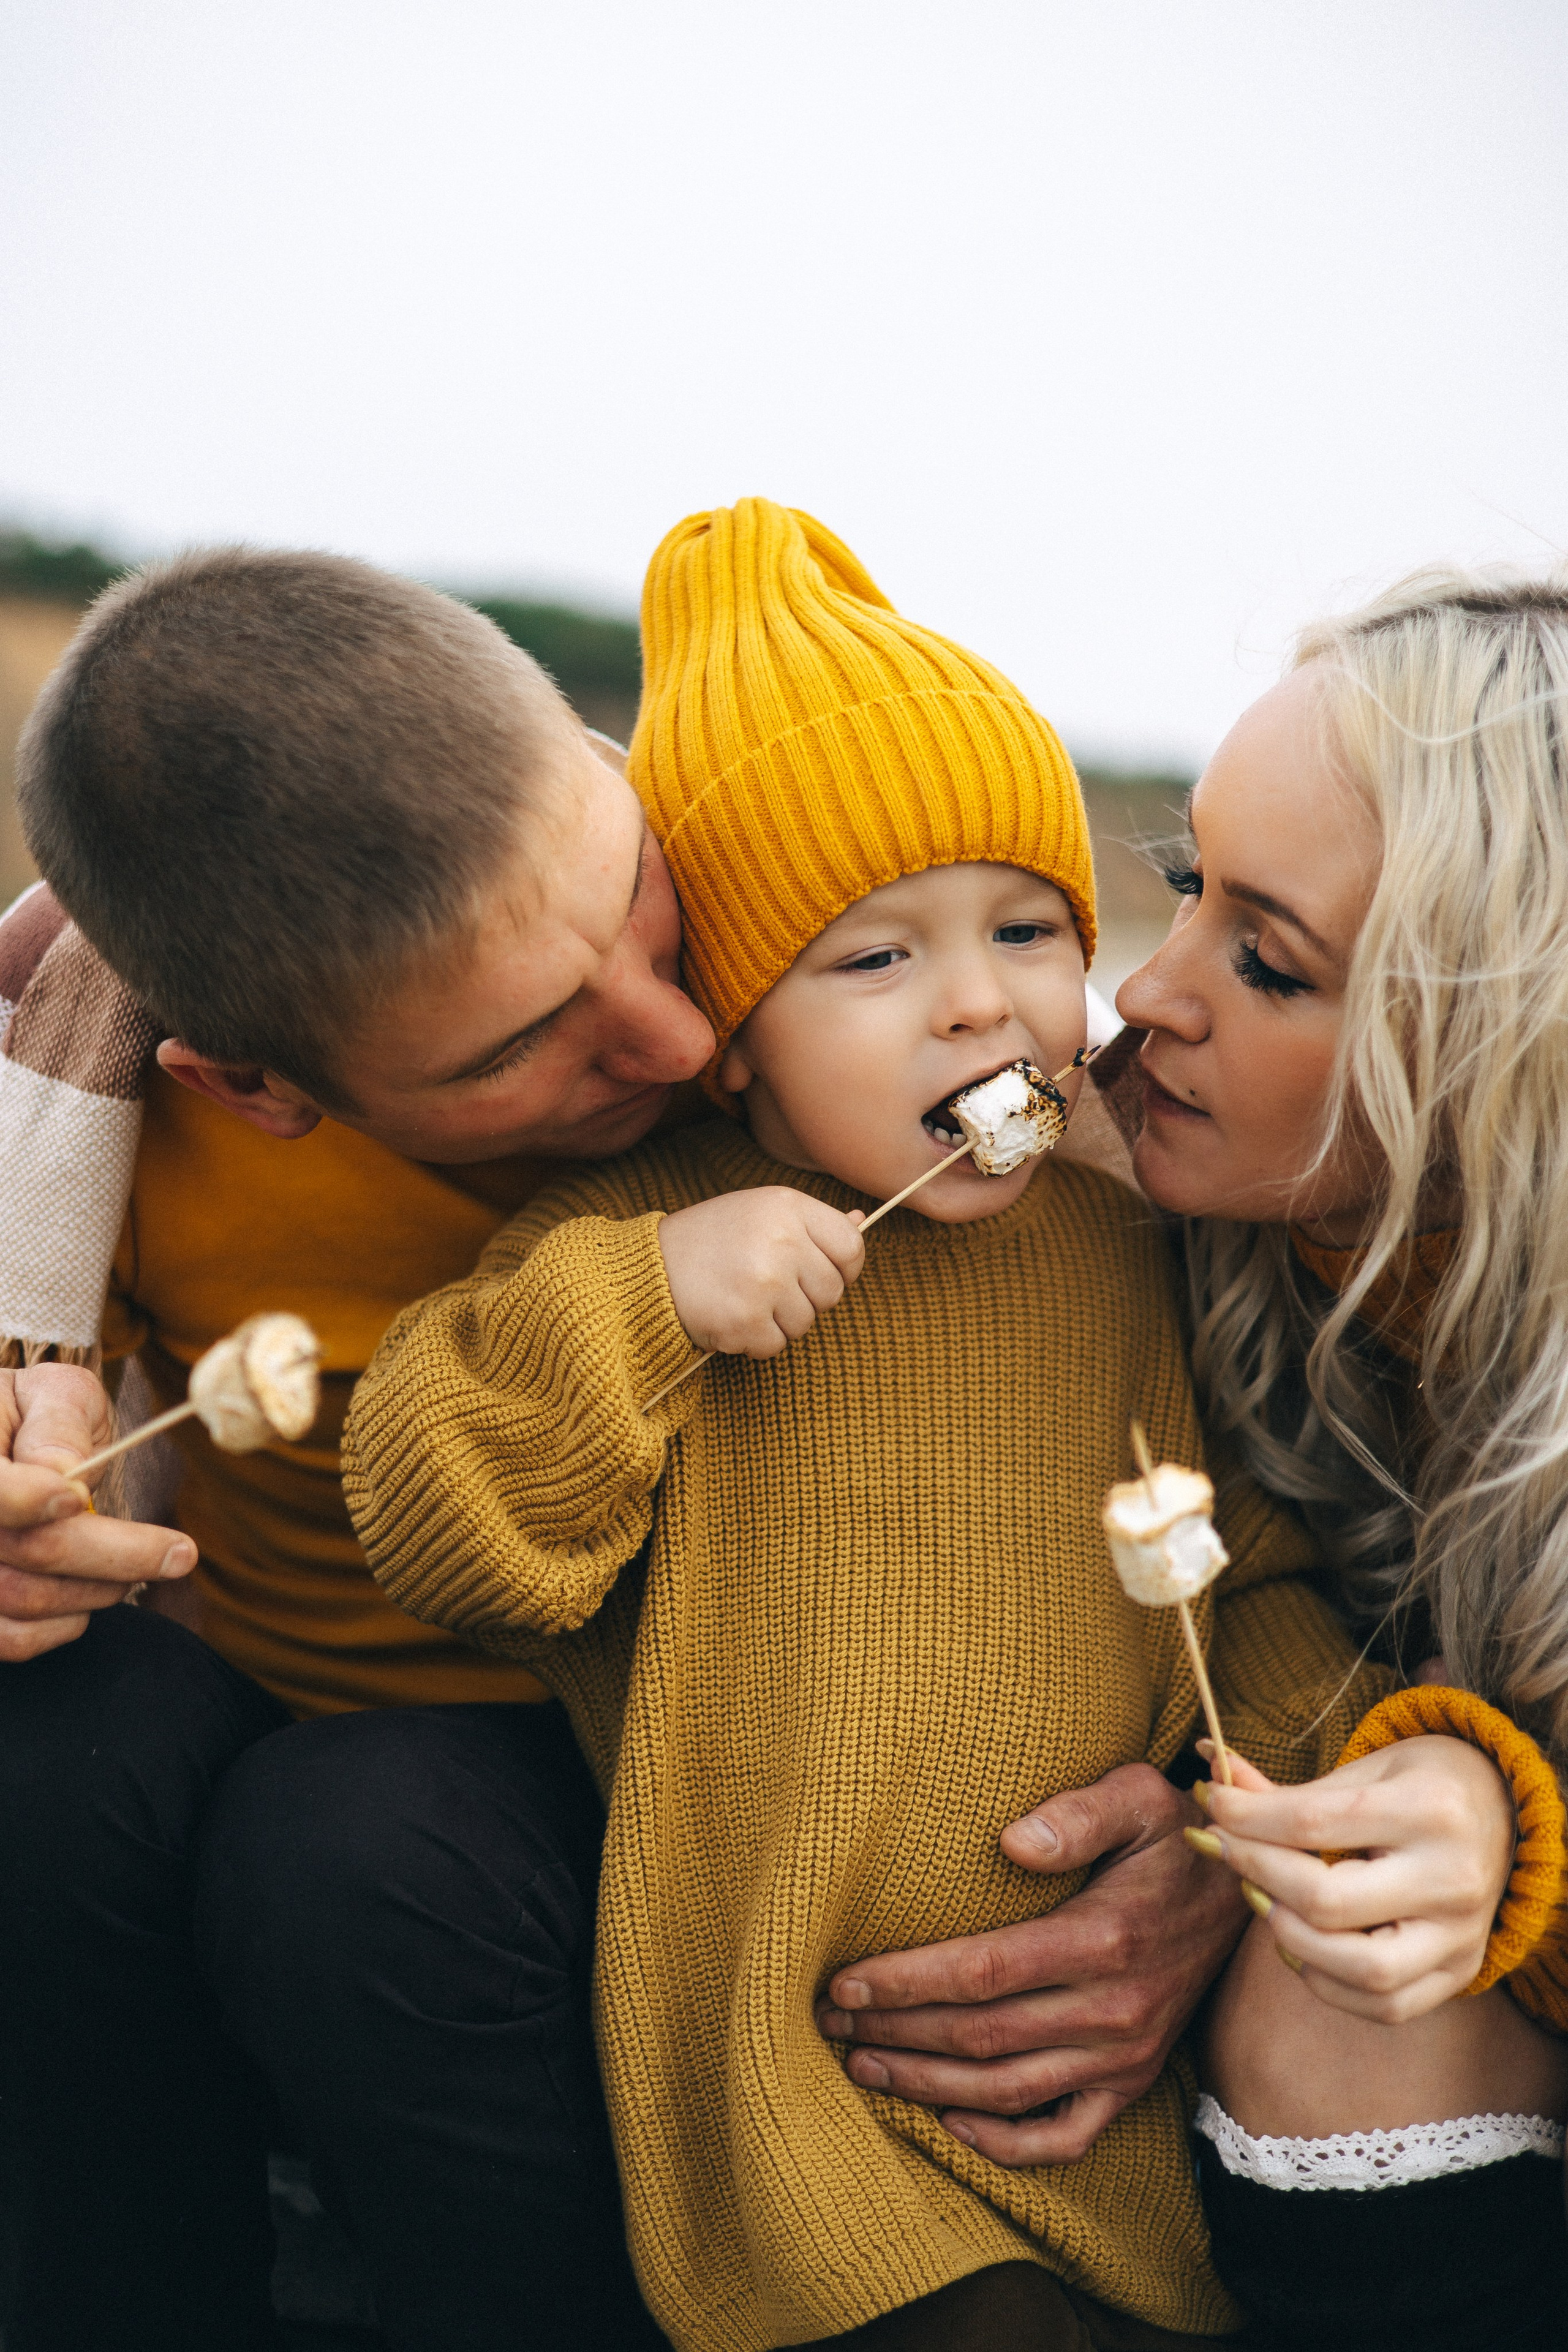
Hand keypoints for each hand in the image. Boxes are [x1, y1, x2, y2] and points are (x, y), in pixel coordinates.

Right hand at [0, 1363, 196, 1661]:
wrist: (5, 1442)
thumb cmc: (31, 1415)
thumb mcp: (51, 1393)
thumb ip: (59, 1423)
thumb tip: (64, 1475)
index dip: (29, 1498)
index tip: (78, 1497)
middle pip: (25, 1551)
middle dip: (111, 1556)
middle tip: (177, 1554)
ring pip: (21, 1601)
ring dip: (94, 1591)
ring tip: (136, 1569)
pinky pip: (10, 1639)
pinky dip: (61, 1626)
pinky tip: (88, 1597)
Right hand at [657, 1188, 865, 1358]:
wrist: (650, 1268)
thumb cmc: (712, 1238)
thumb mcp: (761, 1212)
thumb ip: (810, 1222)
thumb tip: (861, 1220)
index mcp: (789, 1207)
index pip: (851, 1246)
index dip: (844, 1268)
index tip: (821, 1273)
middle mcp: (782, 1241)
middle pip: (831, 1291)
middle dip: (806, 1298)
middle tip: (769, 1287)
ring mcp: (765, 1282)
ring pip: (806, 1322)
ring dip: (779, 1321)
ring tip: (745, 1298)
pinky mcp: (746, 1319)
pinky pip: (776, 1345)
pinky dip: (755, 1340)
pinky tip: (731, 1317)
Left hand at [815, 1762, 1248, 2164]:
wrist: (1246, 1895)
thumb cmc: (1174, 1836)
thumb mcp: (1138, 1797)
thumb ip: (1076, 1813)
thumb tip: (1010, 1840)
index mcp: (1103, 1940)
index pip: (981, 1972)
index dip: (906, 1982)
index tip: (844, 1981)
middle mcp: (1112, 2011)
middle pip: (979, 2037)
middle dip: (895, 2033)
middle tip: (829, 2021)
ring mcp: (1123, 2056)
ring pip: (1006, 2091)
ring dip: (926, 2085)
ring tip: (862, 2065)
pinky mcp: (1133, 2082)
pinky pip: (1064, 2136)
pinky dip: (1005, 2143)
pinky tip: (951, 2123)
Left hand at [1196, 1733, 1516, 2023]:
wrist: (1504, 1815)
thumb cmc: (1423, 1784)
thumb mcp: (1365, 1769)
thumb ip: (1289, 1791)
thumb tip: (1213, 1777)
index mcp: (1430, 1811)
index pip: (1312, 1824)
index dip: (1246, 1818)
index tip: (1211, 1802)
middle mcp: (1452, 1879)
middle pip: (1327, 1902)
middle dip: (1257, 1873)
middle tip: (1225, 1848)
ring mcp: (1460, 1936)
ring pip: (1359, 1970)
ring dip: (1289, 1936)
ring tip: (1264, 1896)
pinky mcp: (1460, 1973)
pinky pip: (1384, 2005)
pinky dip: (1327, 1980)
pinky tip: (1301, 1940)